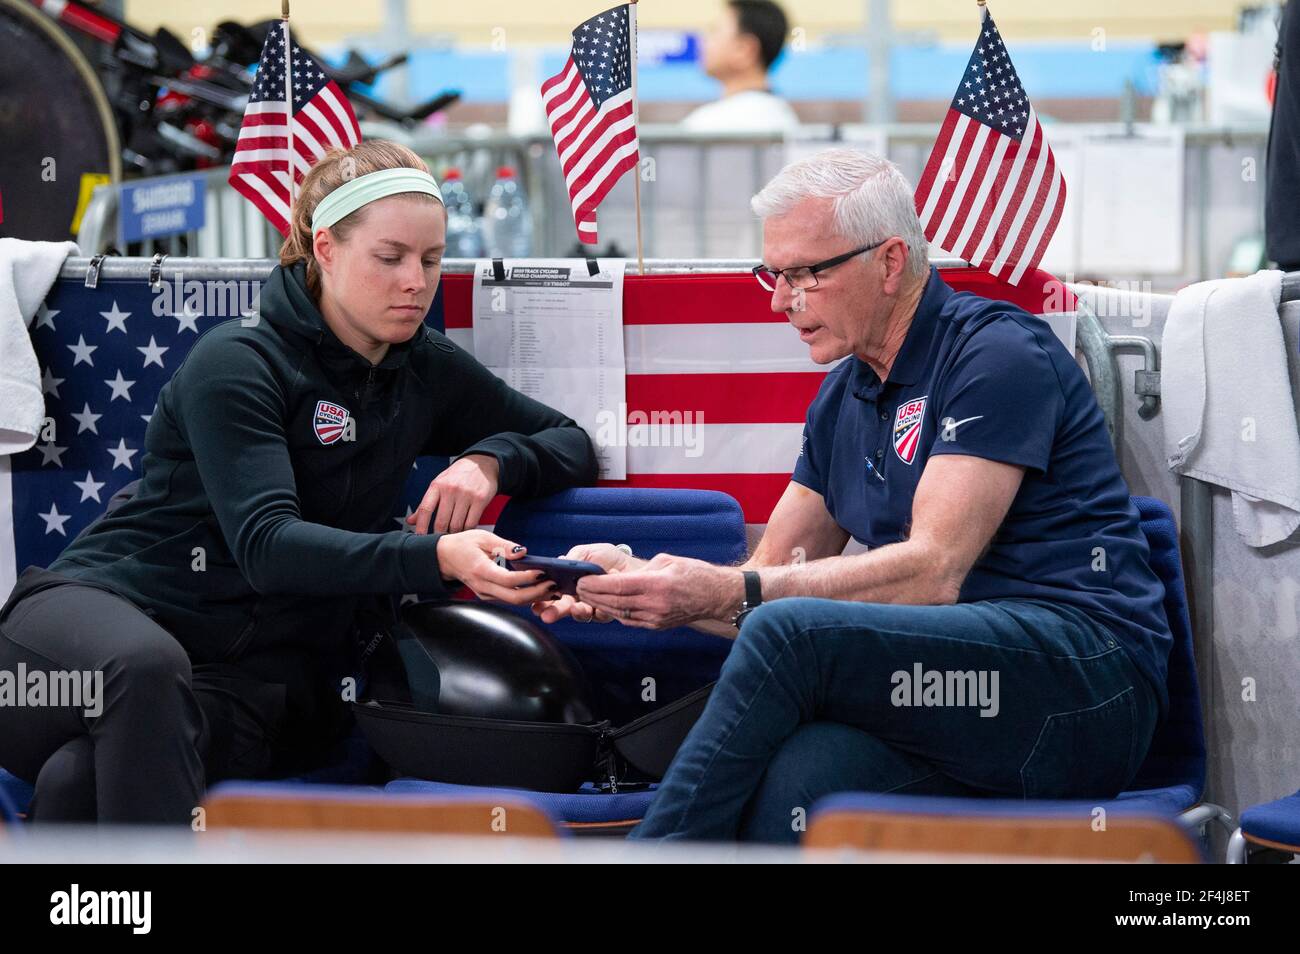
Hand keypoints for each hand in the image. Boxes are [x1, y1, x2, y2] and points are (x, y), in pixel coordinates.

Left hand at [408, 455, 499, 533]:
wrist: (482, 463)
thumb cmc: (457, 476)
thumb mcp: (439, 484)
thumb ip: (426, 503)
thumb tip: (410, 521)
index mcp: (437, 486)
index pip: (425, 509)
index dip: (421, 526)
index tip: (419, 538)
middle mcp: (450, 489)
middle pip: (441, 521)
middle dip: (439, 534)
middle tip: (440, 540)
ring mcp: (466, 495)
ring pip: (456, 525)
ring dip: (454, 534)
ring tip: (453, 535)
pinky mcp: (480, 500)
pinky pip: (471, 523)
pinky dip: (467, 530)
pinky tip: (465, 530)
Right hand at [436, 530, 554, 604]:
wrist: (444, 558)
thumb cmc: (463, 544)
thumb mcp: (483, 537)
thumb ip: (504, 545)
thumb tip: (523, 552)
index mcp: (481, 570)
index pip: (508, 579)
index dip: (527, 578)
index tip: (543, 571)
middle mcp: (483, 586)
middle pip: (514, 598)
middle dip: (537, 593)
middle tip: (554, 584)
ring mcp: (485, 594)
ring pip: (513, 602)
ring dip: (535, 597)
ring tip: (553, 588)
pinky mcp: (488, 596)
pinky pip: (509, 600)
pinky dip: (526, 596)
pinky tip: (539, 589)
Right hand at [530, 543, 645, 624]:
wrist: (631, 565)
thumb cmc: (607, 558)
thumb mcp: (585, 552)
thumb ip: (571, 558)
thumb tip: (558, 562)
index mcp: (567, 583)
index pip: (549, 594)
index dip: (540, 600)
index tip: (535, 604)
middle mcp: (576, 597)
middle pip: (561, 608)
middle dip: (553, 612)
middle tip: (547, 614)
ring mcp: (590, 606)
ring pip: (579, 615)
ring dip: (576, 612)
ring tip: (577, 607)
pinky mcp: (606, 612)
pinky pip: (600, 615)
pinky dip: (600, 606)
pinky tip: (603, 593)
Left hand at [574, 554, 743, 629]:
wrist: (716, 596)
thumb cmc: (695, 573)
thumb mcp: (667, 561)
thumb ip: (641, 570)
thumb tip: (618, 576)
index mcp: (657, 584)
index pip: (619, 586)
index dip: (597, 584)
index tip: (582, 579)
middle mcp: (655, 604)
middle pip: (615, 602)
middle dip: (592, 595)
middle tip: (577, 588)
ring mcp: (656, 618)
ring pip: (619, 613)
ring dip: (599, 605)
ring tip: (585, 596)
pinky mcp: (657, 625)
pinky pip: (629, 620)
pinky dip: (614, 613)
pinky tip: (604, 606)